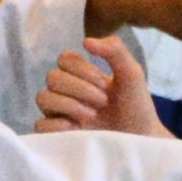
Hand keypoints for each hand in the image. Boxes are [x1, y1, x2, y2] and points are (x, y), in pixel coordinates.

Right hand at [37, 38, 170, 135]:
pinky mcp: (56, 136)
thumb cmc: (136, 107)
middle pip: (52, 78)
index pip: (64, 59)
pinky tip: (77, 128)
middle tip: (102, 102)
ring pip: (43, 98)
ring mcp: (60, 114)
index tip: (105, 84)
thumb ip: (114, 50)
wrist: (141, 139)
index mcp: (81, 76)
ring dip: (70, 104)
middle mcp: (67, 93)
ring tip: (92, 116)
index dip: (83, 70)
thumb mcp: (131, 73)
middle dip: (80, 88)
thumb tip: (85, 40)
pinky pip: (40, 125)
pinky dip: (57, 124)